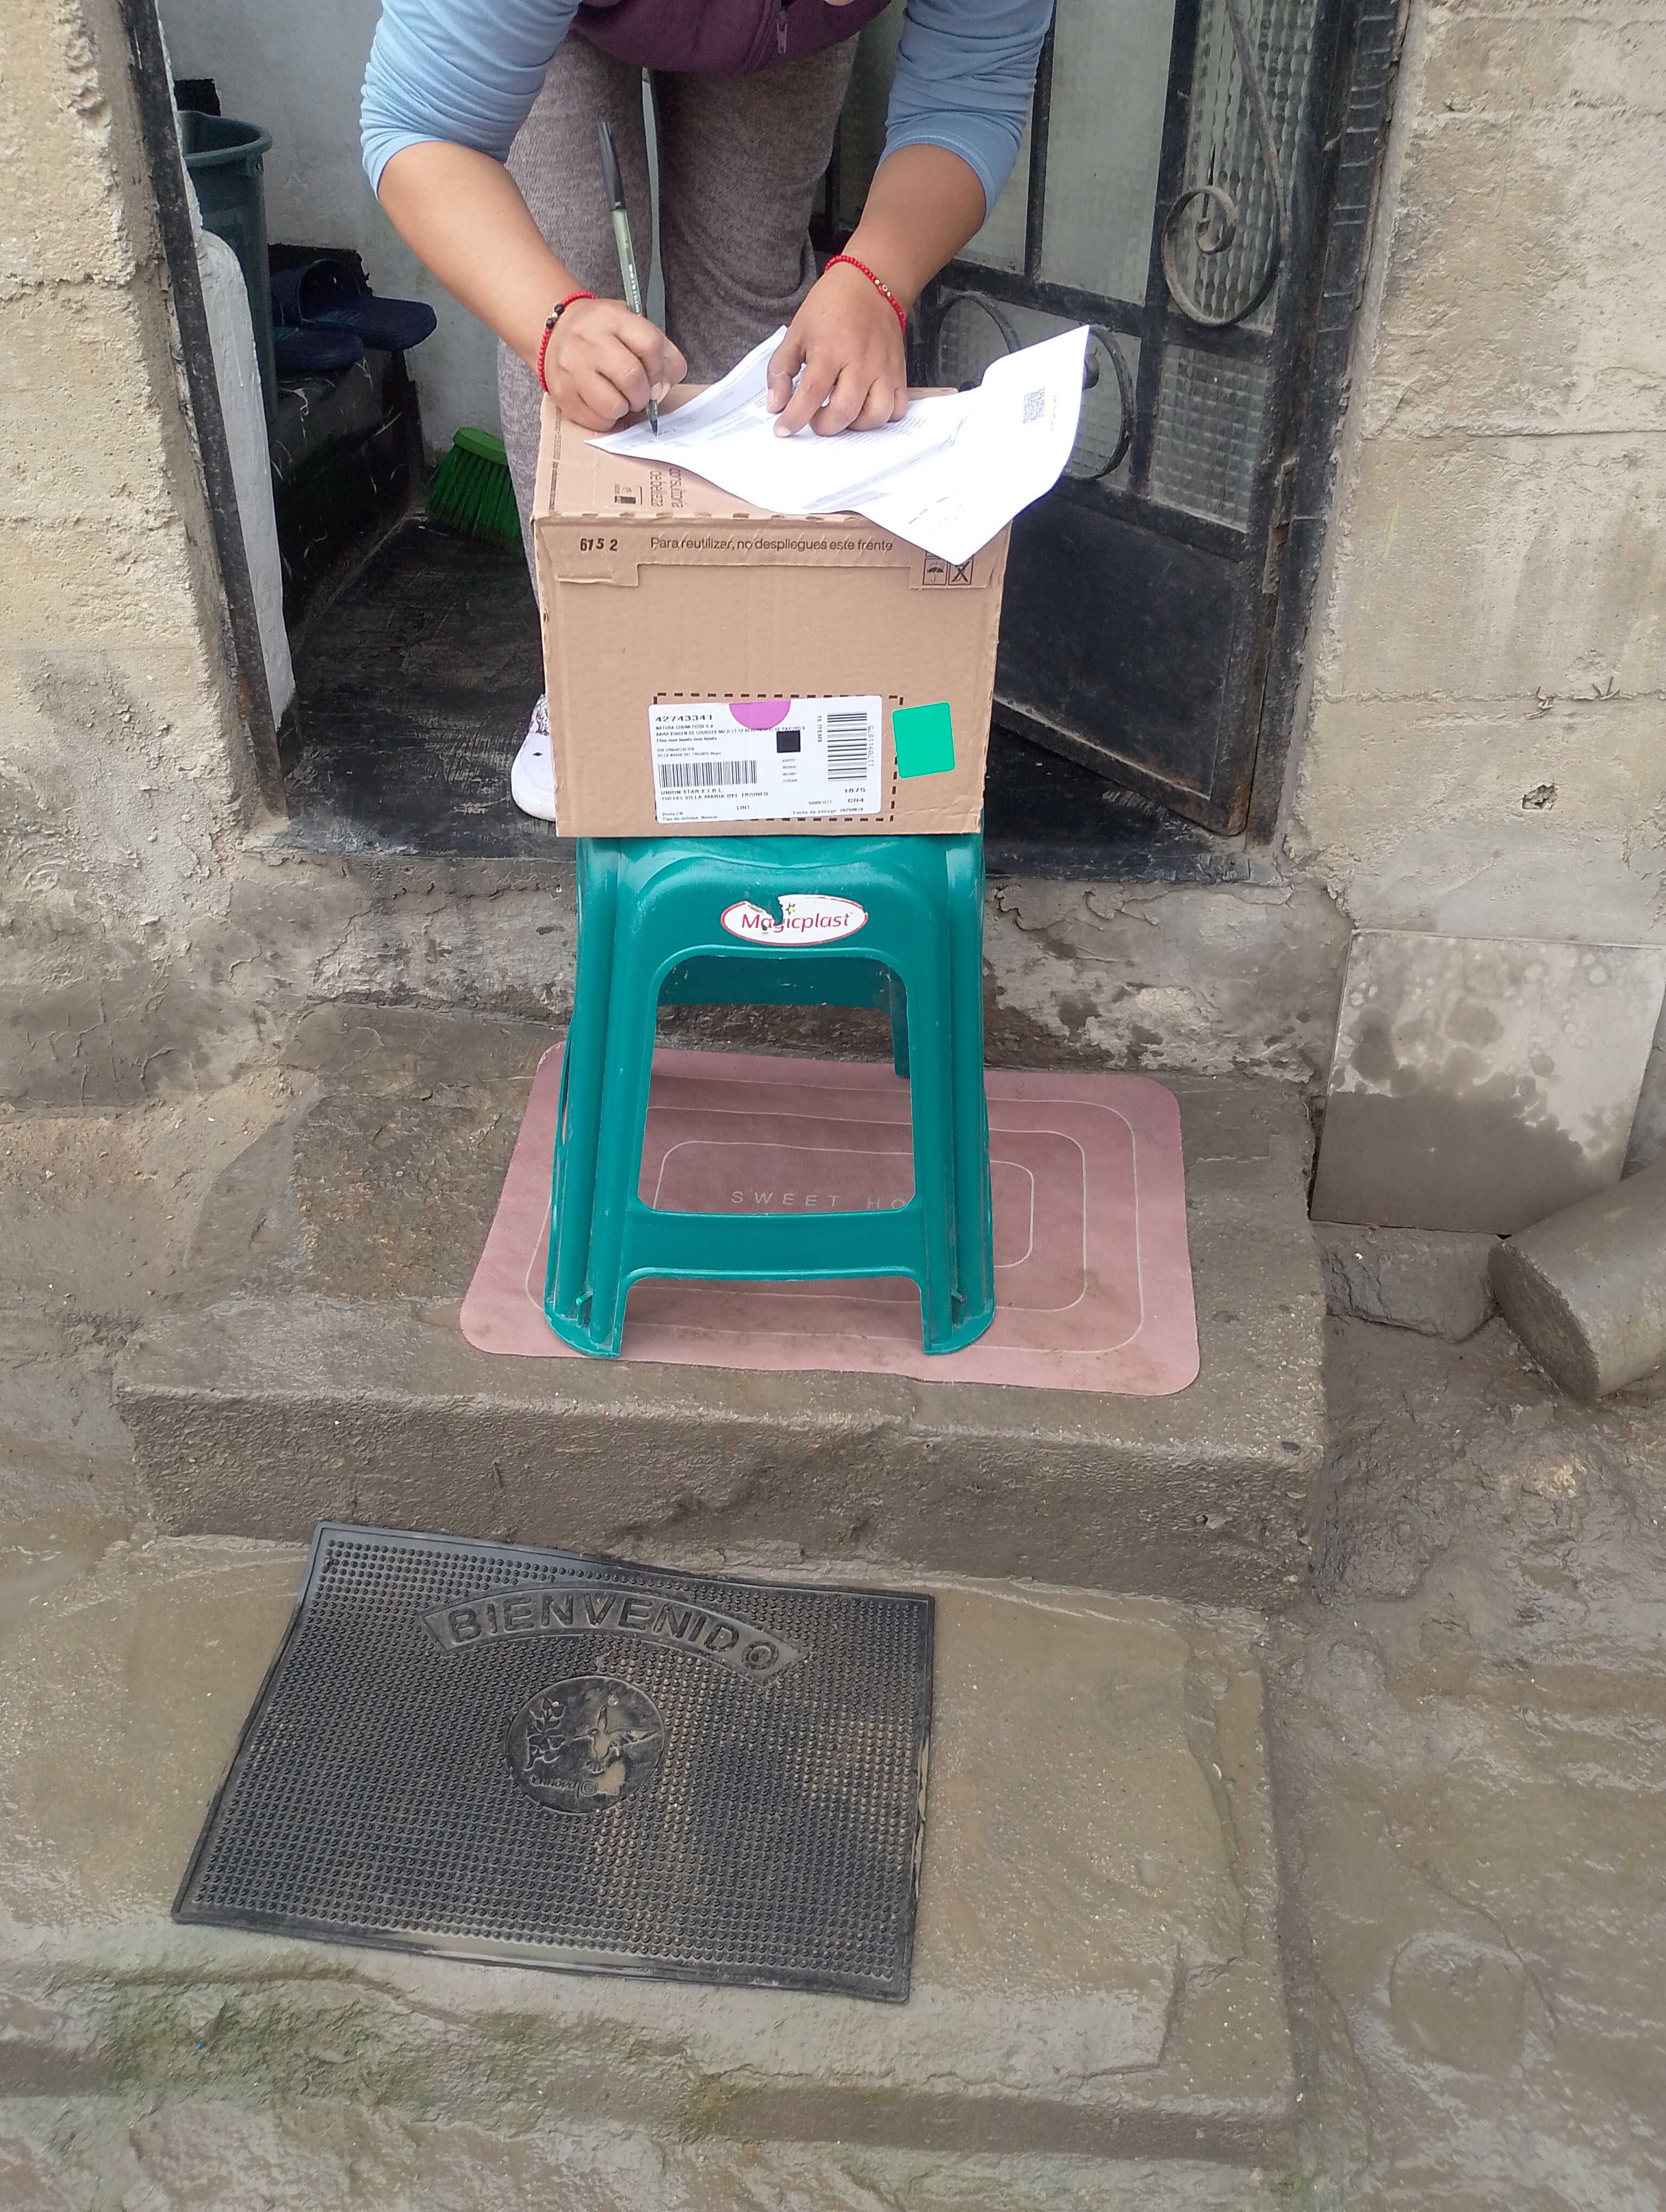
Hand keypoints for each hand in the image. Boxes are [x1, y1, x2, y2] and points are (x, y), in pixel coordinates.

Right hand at [542, 298, 685, 429]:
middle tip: (639, 394)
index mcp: (611, 318)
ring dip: (625, 408)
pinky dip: (608, 419)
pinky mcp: (562, 394)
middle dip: (643, 394)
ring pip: (613, 405)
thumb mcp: (632, 325)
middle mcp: (588, 340)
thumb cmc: (602, 332)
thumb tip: (662, 388)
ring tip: (620, 399)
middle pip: (631, 377)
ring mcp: (572, 368)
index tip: (655, 375)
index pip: (650, 345)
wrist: (554, 331)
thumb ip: (660, 351)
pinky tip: (604, 405)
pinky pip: (596, 420)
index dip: (660, 368)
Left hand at [766, 262, 908, 436]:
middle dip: (824, 425)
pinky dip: (882, 417)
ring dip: (855, 425)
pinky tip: (865, 407)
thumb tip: (775, 405)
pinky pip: (898, 408)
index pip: (811, 394)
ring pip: (876, 416)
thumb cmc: (830, 308)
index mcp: (830, 350)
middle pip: (844, 412)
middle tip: (815, 418)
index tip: (782, 429)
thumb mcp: (796, 332)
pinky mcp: (900, 372)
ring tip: (841, 413)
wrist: (870, 284)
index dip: (795, 418)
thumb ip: (781, 370)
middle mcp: (860, 362)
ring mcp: (884, 369)